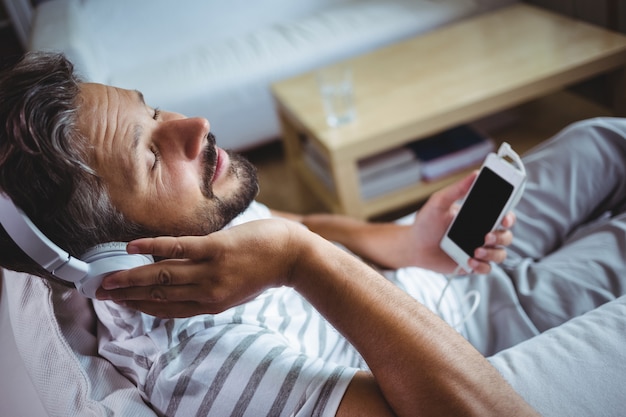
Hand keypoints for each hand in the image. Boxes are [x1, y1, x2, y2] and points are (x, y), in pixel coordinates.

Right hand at [96, 219, 303, 316]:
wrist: (292, 255)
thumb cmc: (262, 270)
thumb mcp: (234, 291)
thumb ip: (207, 291)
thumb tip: (179, 285)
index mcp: (211, 304)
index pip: (167, 308)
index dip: (139, 306)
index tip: (118, 303)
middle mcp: (208, 292)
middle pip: (159, 294)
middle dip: (128, 295)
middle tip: (101, 293)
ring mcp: (211, 271)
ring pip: (163, 275)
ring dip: (132, 277)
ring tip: (107, 279)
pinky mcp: (216, 249)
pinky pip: (179, 248)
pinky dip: (153, 247)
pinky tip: (131, 248)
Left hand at [410, 172, 514, 273]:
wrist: (414, 246)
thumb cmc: (426, 223)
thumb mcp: (439, 202)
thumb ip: (457, 190)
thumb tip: (475, 174)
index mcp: (479, 217)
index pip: (503, 215)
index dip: (509, 217)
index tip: (504, 219)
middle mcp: (482, 233)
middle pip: (506, 236)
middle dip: (500, 237)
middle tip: (486, 236)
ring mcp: (479, 250)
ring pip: (500, 254)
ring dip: (492, 253)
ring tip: (475, 251)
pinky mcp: (472, 265)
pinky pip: (487, 269)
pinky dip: (481, 266)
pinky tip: (469, 261)